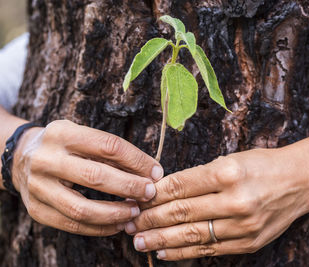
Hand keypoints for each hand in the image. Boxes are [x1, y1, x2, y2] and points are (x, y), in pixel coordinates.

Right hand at [11, 120, 163, 235]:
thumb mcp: (84, 137)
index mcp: (62, 133)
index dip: (137, 160)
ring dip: (115, 213)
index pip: (109, 146)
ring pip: (82, 208)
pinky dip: (99, 228)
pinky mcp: (36, 210)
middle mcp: (46, 159)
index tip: (156, 171)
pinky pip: (72, 225)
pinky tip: (117, 224)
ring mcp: (38, 186)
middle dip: (129, 187)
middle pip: (96, 176)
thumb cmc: (65, 146)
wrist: (23, 157)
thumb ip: (113, 153)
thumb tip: (151, 173)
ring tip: (135, 212)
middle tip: (150, 193)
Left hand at [130, 148, 308, 259]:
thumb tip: (162, 191)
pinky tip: (164, 251)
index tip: (136, 198)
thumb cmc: (262, 165)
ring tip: (138, 241)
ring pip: (192, 235)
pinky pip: (209, 249)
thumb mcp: (230, 160)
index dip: (153, 194)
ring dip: (160, 239)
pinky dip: (183, 252)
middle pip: (182, 212)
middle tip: (129, 222)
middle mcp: (236, 200)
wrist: (300, 182)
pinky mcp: (249, 243)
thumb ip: (198, 177)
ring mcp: (244, 225)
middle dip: (150, 219)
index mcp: (228, 172)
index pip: (180, 185)